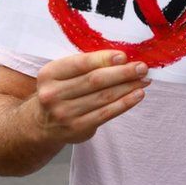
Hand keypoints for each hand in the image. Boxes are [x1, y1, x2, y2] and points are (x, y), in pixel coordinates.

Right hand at [31, 50, 149, 144]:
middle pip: (94, 80)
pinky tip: (138, 95)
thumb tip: (123, 58)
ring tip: (145, 79)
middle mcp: (53, 94)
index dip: (103, 59)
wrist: (41, 124)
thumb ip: (88, 65)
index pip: (80, 64)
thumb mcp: (64, 74)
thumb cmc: (61, 90)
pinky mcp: (77, 128)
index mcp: (49, 74)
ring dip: (128, 87)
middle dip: (122, 73)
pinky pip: (106, 113)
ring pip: (103, 97)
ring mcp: (64, 113)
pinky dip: (125, 103)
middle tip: (142, 67)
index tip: (124, 56)